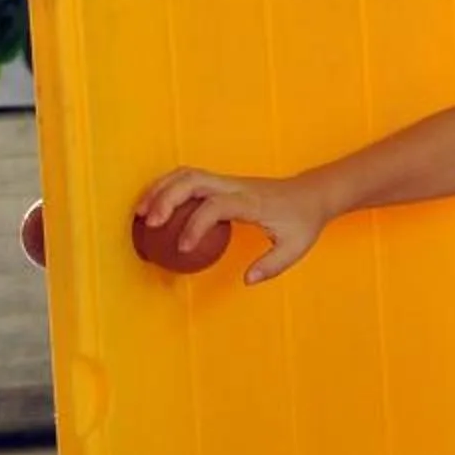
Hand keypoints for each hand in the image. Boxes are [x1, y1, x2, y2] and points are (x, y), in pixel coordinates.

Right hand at [135, 168, 329, 284]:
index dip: (195, 225)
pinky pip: (190, 178)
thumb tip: (247, 280)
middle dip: (167, 199)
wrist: (314, 193)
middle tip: (149, 224)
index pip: (215, 206)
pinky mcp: (223, 182)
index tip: (182, 248)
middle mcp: (236, 187)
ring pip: (187, 174)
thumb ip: (272, 265)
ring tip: (141, 214)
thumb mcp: (296, 247)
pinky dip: (168, 188)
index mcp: (252, 202)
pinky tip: (155, 207)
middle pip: (194, 181)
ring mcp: (228, 181)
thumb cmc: (303, 221)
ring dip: (161, 190)